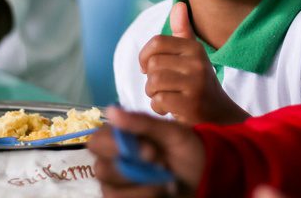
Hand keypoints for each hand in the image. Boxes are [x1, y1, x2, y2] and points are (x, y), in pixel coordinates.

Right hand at [88, 106, 203, 197]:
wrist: (203, 173)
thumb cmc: (185, 148)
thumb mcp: (171, 132)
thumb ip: (142, 122)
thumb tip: (111, 111)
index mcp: (118, 138)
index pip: (97, 142)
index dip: (116, 147)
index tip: (150, 150)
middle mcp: (112, 161)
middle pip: (102, 170)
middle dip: (133, 170)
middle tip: (161, 165)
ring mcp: (118, 185)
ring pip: (112, 192)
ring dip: (144, 188)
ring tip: (166, 180)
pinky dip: (146, 197)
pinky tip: (163, 191)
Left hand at [140, 2, 247, 123]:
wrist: (220, 117)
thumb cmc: (198, 83)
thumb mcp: (192, 56)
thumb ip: (183, 32)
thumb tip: (179, 5)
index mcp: (194, 48)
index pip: (157, 43)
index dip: (145, 56)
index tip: (149, 68)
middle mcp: (197, 62)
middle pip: (153, 65)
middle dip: (151, 80)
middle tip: (163, 87)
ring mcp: (195, 83)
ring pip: (153, 82)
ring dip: (153, 94)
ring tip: (167, 97)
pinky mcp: (191, 104)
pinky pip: (159, 100)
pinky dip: (159, 107)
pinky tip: (170, 109)